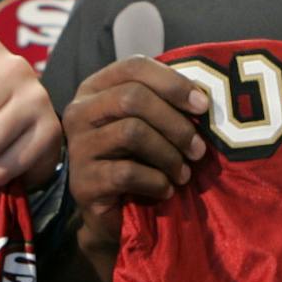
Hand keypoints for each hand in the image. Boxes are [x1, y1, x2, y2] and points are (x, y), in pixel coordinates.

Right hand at [62, 57, 209, 254]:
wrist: (112, 214)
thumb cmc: (136, 161)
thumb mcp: (149, 126)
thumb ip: (166, 104)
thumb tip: (204, 98)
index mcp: (96, 89)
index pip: (134, 67)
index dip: (172, 82)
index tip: (202, 106)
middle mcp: (80, 112)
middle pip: (132, 98)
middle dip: (175, 124)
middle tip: (198, 149)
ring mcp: (78, 147)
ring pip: (131, 132)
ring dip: (169, 155)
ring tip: (183, 174)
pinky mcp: (83, 181)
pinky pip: (127, 172)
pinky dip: (156, 182)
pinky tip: (165, 190)